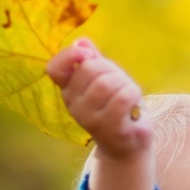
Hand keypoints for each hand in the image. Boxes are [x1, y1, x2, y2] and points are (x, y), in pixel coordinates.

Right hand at [46, 39, 149, 159]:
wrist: (127, 146)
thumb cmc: (115, 107)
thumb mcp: (104, 80)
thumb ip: (93, 61)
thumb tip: (82, 42)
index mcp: (68, 91)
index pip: (55, 69)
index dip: (70, 55)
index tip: (89, 54)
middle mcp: (74, 106)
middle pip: (89, 69)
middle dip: (111, 69)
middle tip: (120, 82)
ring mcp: (90, 119)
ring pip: (106, 83)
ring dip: (124, 82)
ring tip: (128, 94)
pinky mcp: (111, 129)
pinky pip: (122, 98)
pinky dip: (133, 94)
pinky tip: (134, 104)